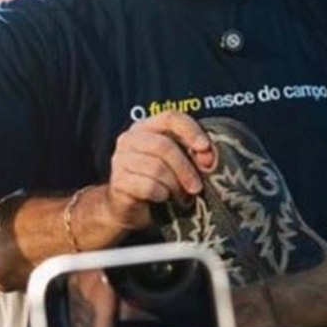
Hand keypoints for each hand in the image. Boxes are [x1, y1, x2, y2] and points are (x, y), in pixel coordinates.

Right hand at [104, 112, 213, 231]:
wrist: (130, 209)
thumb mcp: (179, 164)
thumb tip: (209, 159)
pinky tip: (163, 198)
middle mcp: (130, 138)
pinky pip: (148, 186)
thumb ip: (194, 155)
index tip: (205, 148)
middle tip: (197, 187)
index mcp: (147, 126)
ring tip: (180, 196)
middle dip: (186, 168)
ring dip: (175, 185)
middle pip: (164, 146)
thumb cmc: (160, 182)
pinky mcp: (118, 181)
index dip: (191, 131)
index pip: (170, 117)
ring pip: (156, 168)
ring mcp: (121, 159)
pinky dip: (162, 195)